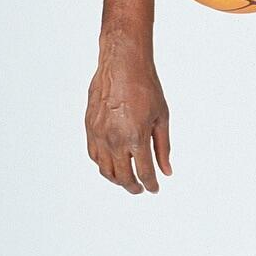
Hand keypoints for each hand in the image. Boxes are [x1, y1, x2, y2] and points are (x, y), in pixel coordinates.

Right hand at [86, 46, 171, 193]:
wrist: (122, 66)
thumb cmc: (146, 89)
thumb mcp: (162, 119)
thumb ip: (163, 148)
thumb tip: (166, 171)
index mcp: (136, 138)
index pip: (144, 173)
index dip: (150, 185)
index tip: (155, 189)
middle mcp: (114, 140)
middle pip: (122, 176)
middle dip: (133, 186)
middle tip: (141, 188)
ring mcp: (99, 134)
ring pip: (105, 169)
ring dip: (117, 178)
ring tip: (127, 179)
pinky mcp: (89, 127)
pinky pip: (94, 154)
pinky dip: (103, 164)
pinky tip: (112, 164)